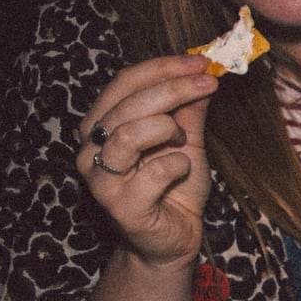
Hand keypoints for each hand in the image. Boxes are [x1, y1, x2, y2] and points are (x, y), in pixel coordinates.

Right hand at [75, 54, 218, 266]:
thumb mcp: (187, 141)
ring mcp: (100, 178)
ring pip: (130, 133)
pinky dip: (176, 165)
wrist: (175, 238)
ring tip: (184, 141)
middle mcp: (91, 147)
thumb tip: (205, 72)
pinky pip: (153, 172)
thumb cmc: (175, 188)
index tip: (201, 61)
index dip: (163, 68)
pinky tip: (181, 171)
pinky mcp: (120, 205)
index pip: (126, 82)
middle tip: (208, 82)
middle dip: (173, 88)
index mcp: (101, 124)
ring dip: (169, 129)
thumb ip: (190, 109)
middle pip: (127, 103)